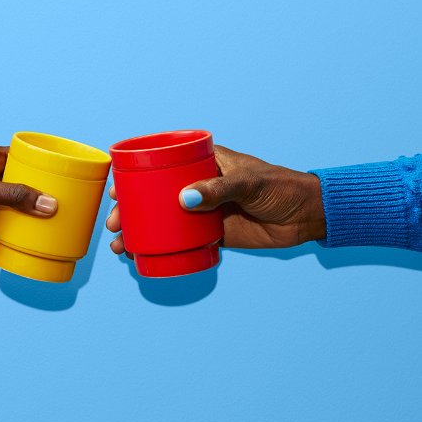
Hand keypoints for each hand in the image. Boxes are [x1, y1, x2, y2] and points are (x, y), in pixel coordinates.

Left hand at [0, 144, 56, 256]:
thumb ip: (15, 196)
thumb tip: (50, 205)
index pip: (23, 155)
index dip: (43, 162)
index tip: (66, 170)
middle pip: (27, 181)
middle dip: (45, 189)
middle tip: (70, 196)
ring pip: (22, 203)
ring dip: (38, 209)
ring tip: (64, 214)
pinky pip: (14, 223)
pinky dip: (28, 226)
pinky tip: (45, 231)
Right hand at [106, 145, 324, 253]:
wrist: (306, 216)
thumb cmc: (279, 187)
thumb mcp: (248, 182)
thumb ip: (218, 189)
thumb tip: (183, 201)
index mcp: (203, 163)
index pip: (161, 165)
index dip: (135, 176)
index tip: (116, 190)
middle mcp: (198, 186)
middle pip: (155, 197)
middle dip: (131, 211)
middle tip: (116, 225)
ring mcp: (203, 211)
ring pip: (164, 220)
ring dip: (142, 232)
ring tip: (123, 247)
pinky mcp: (212, 233)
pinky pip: (182, 240)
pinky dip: (164, 248)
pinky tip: (146, 257)